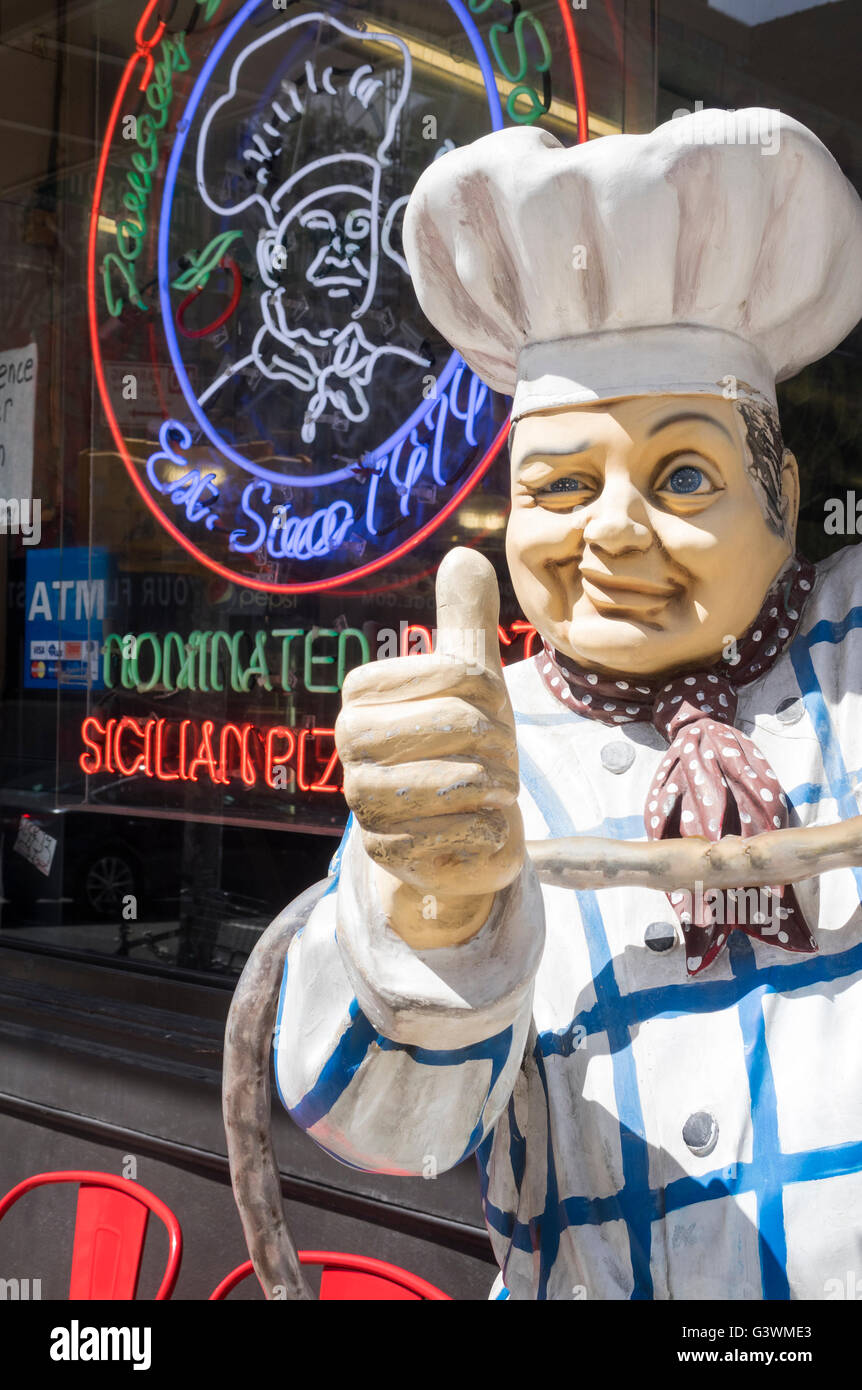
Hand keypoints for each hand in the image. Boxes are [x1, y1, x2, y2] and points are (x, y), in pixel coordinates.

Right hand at [335, 547, 524, 944]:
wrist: (463, 829)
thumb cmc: (466, 746)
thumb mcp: (473, 681)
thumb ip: (465, 621)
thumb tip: (464, 554)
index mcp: (362, 694)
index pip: (455, 674)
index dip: (490, 695)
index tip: (485, 713)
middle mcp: (350, 744)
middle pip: (458, 724)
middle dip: (496, 744)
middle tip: (496, 759)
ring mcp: (362, 799)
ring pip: (457, 780)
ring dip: (494, 787)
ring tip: (490, 792)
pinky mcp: (385, 851)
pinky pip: (456, 831)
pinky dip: (484, 829)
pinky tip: (477, 827)